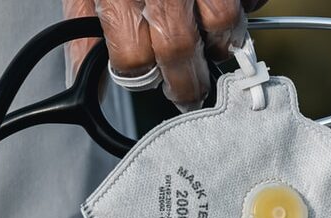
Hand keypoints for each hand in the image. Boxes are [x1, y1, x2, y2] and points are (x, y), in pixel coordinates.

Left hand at [64, 0, 267, 111]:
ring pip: (224, 26)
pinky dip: (247, 7)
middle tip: (187, 94)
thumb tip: (83, 83)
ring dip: (220, 45)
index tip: (146, 80)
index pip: (133, 59)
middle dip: (186, 80)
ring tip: (210, 48)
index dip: (139, 75)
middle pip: (180, 51)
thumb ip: (82, 33)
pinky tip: (230, 6)